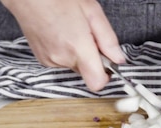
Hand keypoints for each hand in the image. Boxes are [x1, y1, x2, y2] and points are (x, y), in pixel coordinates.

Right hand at [1, 0, 125, 90]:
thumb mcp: (92, 11)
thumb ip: (108, 39)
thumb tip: (118, 59)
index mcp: (77, 47)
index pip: (97, 83)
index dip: (105, 75)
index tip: (107, 62)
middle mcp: (62, 58)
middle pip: (87, 72)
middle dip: (92, 58)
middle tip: (86, 35)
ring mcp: (50, 61)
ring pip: (75, 66)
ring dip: (78, 54)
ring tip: (71, 31)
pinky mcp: (42, 60)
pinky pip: (62, 62)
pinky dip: (65, 52)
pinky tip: (61, 35)